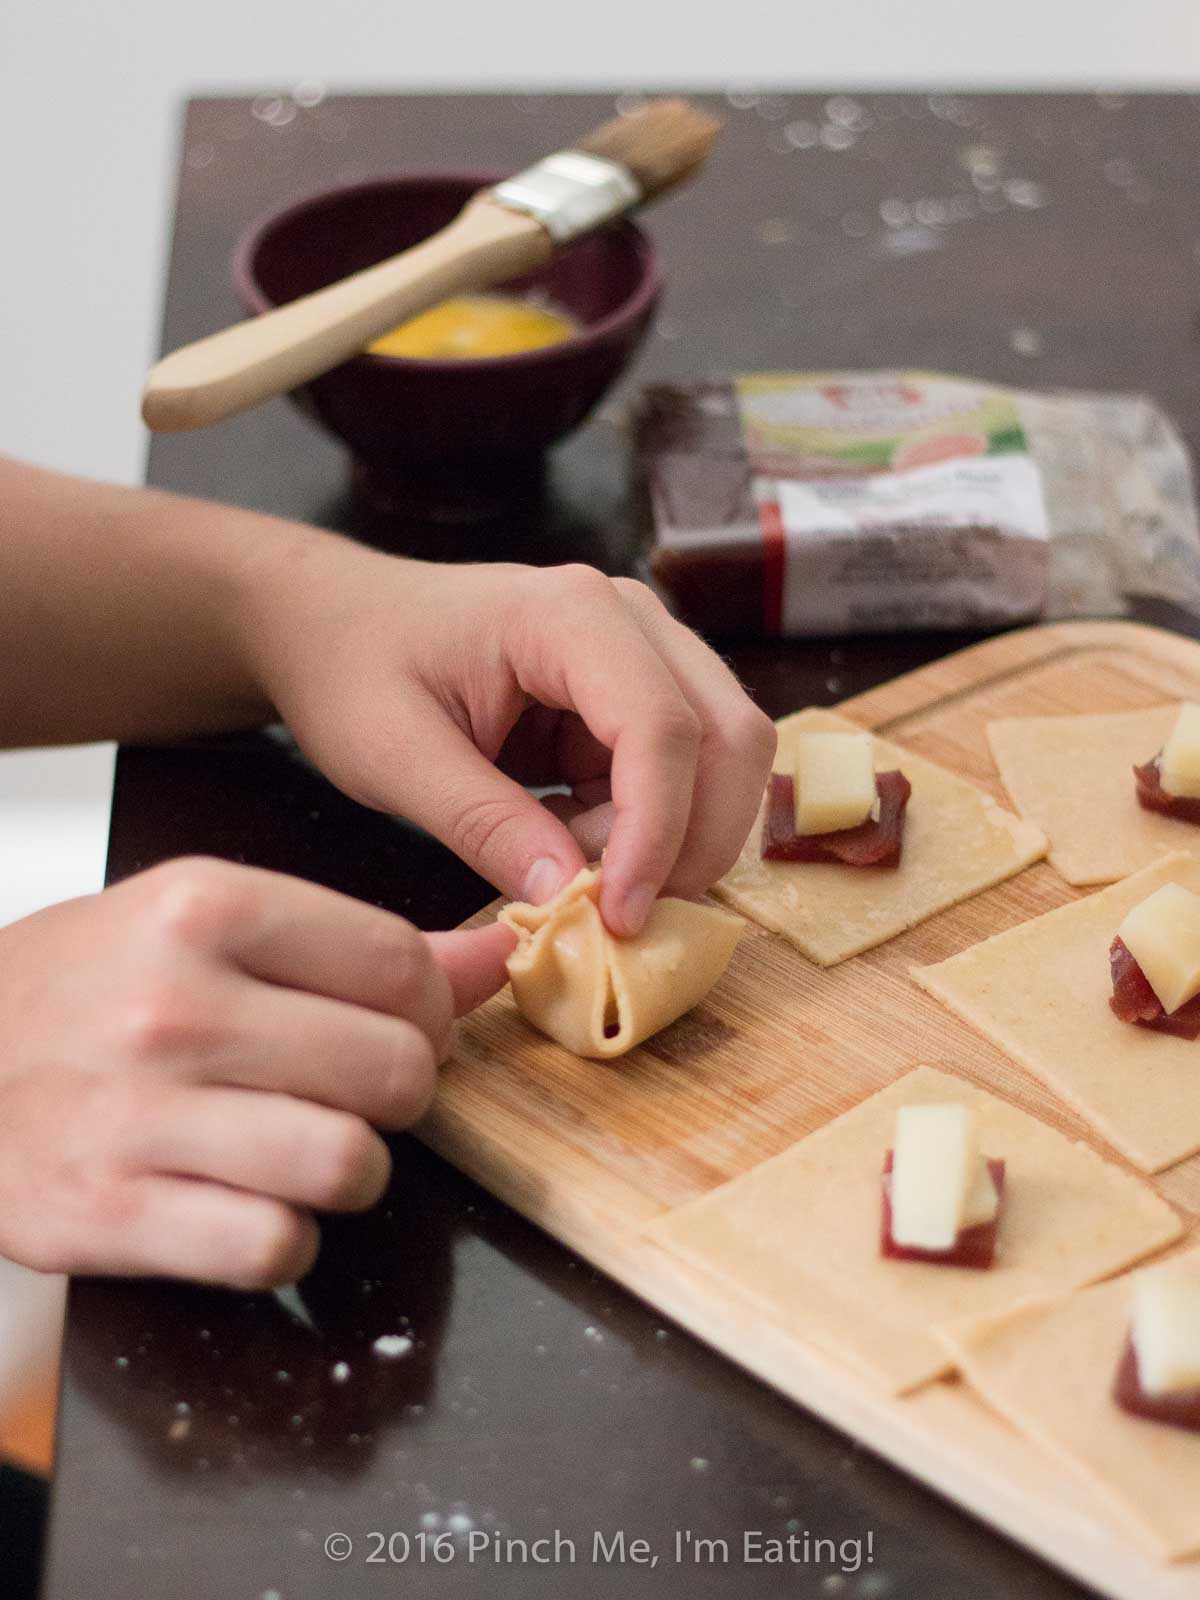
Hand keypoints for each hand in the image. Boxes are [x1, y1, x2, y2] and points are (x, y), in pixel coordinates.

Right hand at [0, 857, 512, 1287]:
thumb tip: (494, 959)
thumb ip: (358, 943)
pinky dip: (283, 1239)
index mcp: (205, 907)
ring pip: (349, 1164)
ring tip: (303, 1147)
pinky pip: (274, 1246)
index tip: (406, 1024)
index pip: (398, 964)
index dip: (430, 1009)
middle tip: (351, 1089)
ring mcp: (136, 1113)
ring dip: (349, 1170)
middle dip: (397, 1093)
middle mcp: (173, 1005)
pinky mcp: (106, 1212)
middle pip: (393, 1069)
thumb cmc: (86, 986)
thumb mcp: (208, 924)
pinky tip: (247, 1202)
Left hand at [240, 546, 776, 935]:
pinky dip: (648, 830)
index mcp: (569, 614)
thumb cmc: (352, 669)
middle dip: (694, 841)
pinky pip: (682, 774)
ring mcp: (643, 653)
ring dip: (675, 838)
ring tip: (577, 868)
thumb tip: (569, 897)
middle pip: (730, 736)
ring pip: (724, 757)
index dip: (657, 832)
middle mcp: (630, 620)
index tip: (618, 917)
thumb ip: (484, 824)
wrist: (332, 622)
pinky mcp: (635, 696)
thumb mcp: (395, 757)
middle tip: (622, 916)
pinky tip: (572, 841)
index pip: (661, 727)